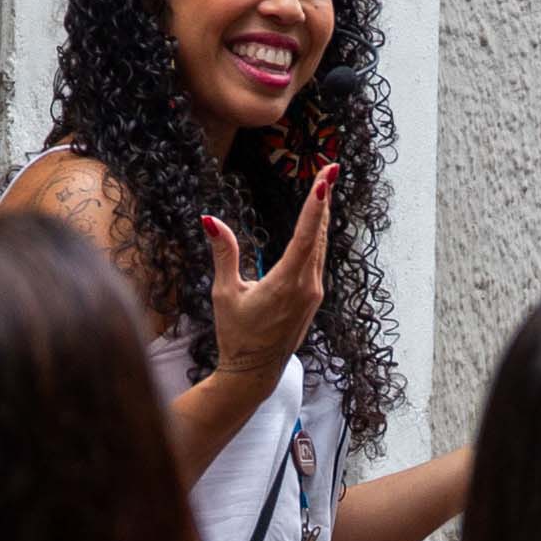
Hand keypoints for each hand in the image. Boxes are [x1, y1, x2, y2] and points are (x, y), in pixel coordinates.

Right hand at [202, 162, 333, 385]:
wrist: (254, 372)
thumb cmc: (236, 335)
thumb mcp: (224, 294)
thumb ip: (224, 254)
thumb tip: (210, 220)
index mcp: (286, 284)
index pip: (305, 236)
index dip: (316, 205)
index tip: (325, 179)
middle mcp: (307, 287)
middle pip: (318, 234)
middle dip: (324, 199)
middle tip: (330, 168)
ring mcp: (313, 293)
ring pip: (320, 246)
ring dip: (321, 215)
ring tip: (325, 185)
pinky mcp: (313, 298)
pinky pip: (318, 259)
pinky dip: (317, 235)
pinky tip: (317, 221)